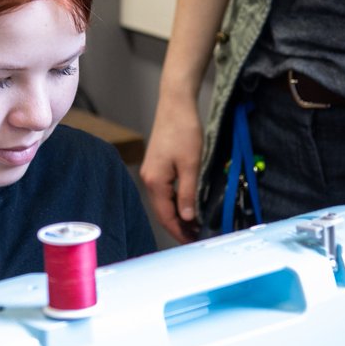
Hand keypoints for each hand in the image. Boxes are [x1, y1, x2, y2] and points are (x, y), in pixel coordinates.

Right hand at [141, 94, 204, 243]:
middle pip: (162, 211)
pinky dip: (175, 202)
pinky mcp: (157, 165)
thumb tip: (187, 217)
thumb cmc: (183, 130)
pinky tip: (186, 204)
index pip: (166, 216)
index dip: (179, 231)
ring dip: (177, 215)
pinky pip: (164, 191)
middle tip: (196, 238)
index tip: (193, 242)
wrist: (176, 103)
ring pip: (163, 202)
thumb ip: (188, 193)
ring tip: (194, 225)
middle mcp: (149, 178)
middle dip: (178, 226)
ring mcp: (151, 172)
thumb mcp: (191, 164)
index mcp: (155, 181)